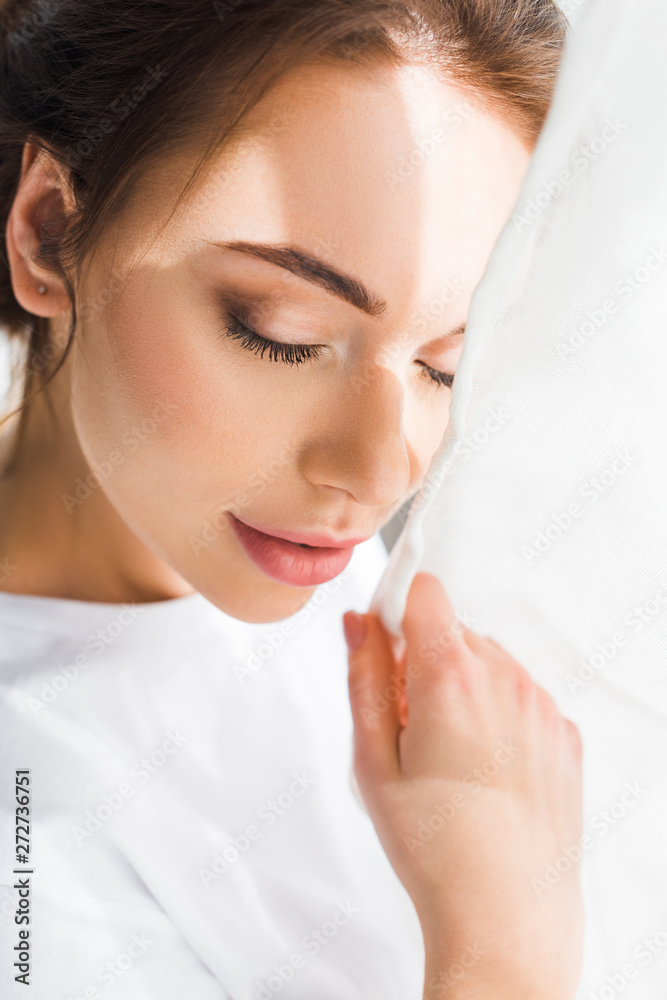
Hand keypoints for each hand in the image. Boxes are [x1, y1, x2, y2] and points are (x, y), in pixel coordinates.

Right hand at [344, 572, 583, 999]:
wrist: (506, 913)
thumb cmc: (435, 847)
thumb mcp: (372, 761)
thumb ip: (364, 677)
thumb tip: (359, 624)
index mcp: (451, 677)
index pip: (425, 591)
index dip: (396, 608)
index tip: (385, 638)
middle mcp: (505, 679)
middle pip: (454, 632)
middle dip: (424, 662)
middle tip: (409, 726)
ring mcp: (541, 706)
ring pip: (490, 664)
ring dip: (464, 688)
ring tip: (449, 757)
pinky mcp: (564, 734)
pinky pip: (522, 697)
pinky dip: (499, 715)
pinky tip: (484, 770)